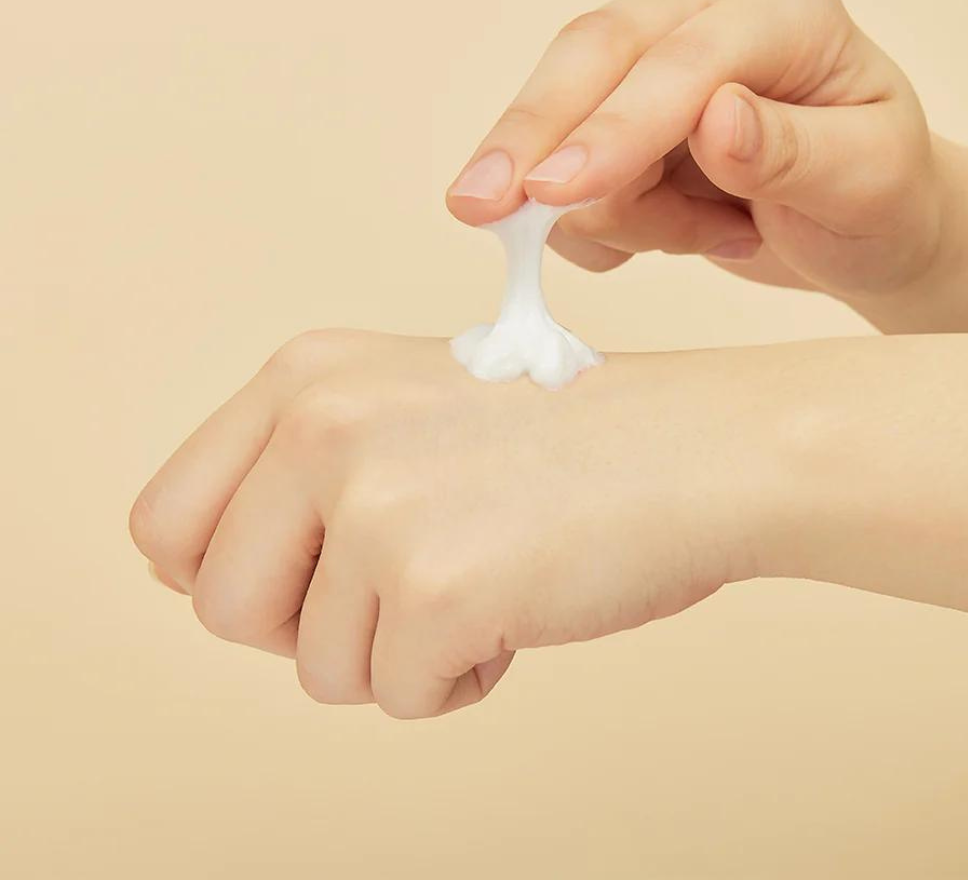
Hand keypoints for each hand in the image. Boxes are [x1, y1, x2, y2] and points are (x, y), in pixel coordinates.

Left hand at [129, 330, 765, 717]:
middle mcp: (322, 423)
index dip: (226, 572)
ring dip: (398, 651)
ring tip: (483, 579)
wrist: (697, 447)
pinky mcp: (435, 587)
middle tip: (402, 590)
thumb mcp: (402, 410)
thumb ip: (297, 475)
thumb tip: (196, 579)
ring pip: (313, 668)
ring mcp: (374, 504)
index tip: (304, 579)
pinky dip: (461, 677)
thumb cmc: (564, 439)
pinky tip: (519, 607)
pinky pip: (402, 697)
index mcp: (306, 374)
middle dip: (306, 627)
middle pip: (220, 605)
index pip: (164, 521)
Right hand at [446, 0, 939, 300]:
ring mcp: (650, 54)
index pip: (680, 60)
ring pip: (567, 126)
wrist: (862, 223)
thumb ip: (794, 152)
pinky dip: (607, 228)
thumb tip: (716, 120)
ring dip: (626, 214)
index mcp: (782, 5)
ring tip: (721, 234)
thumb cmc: (878, 197)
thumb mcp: (868, 182)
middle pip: (589, 57)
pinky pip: (563, 171)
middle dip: (532, 138)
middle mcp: (704, 7)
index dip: (613, 127)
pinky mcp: (615, 106)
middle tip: (476, 209)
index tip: (554, 192)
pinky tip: (678, 232)